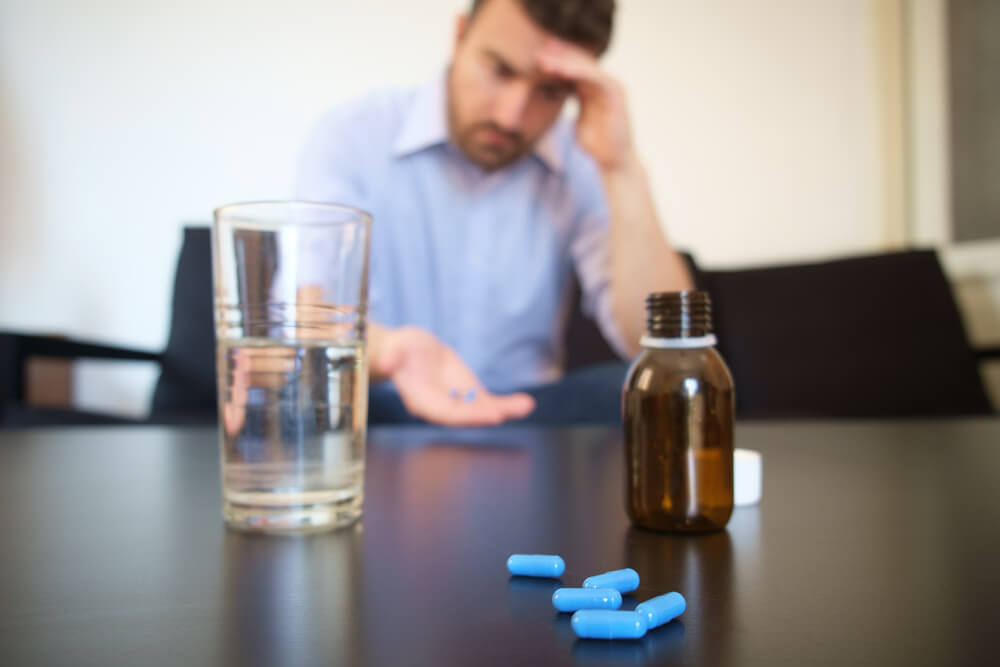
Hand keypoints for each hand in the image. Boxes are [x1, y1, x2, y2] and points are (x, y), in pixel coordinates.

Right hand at [373, 326, 535, 426]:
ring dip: (504, 410)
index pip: (443, 412)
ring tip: (525, 406)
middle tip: (505, 413)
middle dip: (485, 415)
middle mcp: (441, 407)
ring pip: (482, 411)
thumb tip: (385, 362)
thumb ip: (392, 358)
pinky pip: (489, 403)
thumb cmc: (399, 351)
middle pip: (465, 415)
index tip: (483, 413)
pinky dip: (507, 404)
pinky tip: (525, 404)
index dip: (463, 415)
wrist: (409, 353)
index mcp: (421, 401)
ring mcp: (457, 403)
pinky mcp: (468, 395)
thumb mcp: (394, 351)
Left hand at [537, 39, 635, 171]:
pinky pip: (596, 78)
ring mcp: (611, 87)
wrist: (614, 161)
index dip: (557, 61)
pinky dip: (579, 73)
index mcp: (595, 88)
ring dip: (565, 63)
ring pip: (587, 67)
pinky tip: (562, 71)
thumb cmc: (597, 144)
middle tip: (538, 52)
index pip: (575, 68)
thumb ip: (573, 103)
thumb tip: (556, 94)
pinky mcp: (616, 94)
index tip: (536, 57)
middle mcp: (604, 84)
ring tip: (546, 61)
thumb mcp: (579, 118)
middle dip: (559, 56)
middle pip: (580, 63)